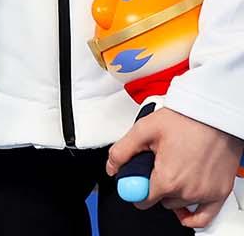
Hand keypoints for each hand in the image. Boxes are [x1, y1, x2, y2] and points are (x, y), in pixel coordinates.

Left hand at [107, 107, 243, 227]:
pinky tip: (185, 207)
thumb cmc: (184, 120)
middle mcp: (187, 191)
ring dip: (174, 194)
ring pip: (179, 205)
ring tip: (175, 170)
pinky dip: (193, 215)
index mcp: (167, 179)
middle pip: (161, 202)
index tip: (138, 179)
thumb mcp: (143, 130)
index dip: (136, 189)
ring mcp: (205, 194)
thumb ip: (122, 152)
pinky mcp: (220, 193)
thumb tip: (112, 168)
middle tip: (159, 166)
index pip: (142, 200)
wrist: (213, 115)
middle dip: (156, 187)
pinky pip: (204, 217)